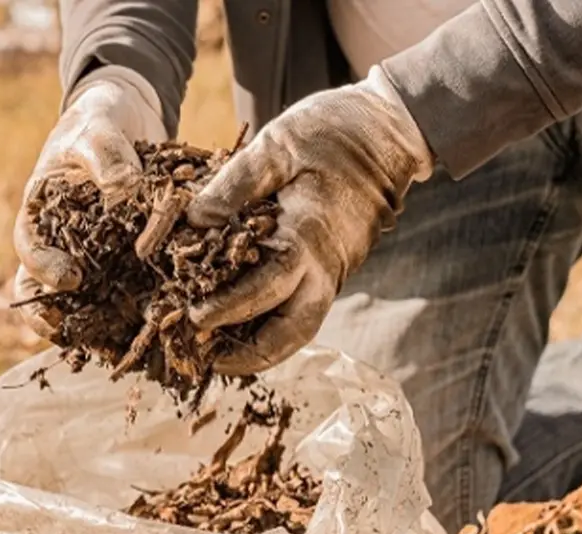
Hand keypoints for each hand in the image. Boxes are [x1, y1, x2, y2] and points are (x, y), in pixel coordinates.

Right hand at [11, 65, 166, 339]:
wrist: (123, 122)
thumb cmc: (97, 122)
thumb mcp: (97, 129)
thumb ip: (106, 155)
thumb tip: (125, 188)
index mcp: (39, 214)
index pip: (28, 249)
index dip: (42, 269)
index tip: (68, 277)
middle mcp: (59, 245)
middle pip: (46, 293)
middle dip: (59, 318)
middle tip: (80, 334)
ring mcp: (90, 259)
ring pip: (84, 304)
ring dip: (96, 327)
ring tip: (118, 345)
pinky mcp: (123, 265)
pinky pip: (126, 295)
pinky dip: (136, 314)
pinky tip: (159, 329)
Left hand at [185, 66, 434, 374]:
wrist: (389, 130)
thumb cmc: (332, 132)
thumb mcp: (275, 146)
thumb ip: (232, 186)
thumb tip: (193, 221)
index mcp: (307, 238)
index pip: (263, 291)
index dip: (225, 310)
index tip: (191, 318)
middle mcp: (324, 266)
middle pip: (290, 334)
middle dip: (248, 355)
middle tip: (206, 355)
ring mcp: (334, 270)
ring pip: (300, 328)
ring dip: (262, 347)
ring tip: (219, 350)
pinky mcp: (336, 266)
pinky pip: (304, 308)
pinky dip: (274, 323)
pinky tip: (243, 320)